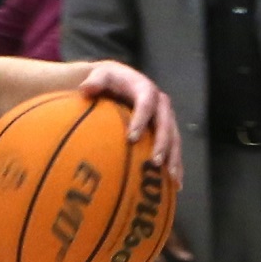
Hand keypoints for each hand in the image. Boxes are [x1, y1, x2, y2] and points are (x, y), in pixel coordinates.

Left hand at [77, 61, 183, 184]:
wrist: (120, 81)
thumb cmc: (107, 80)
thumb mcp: (100, 76)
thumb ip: (94, 82)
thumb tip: (85, 89)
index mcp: (145, 90)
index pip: (145, 104)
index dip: (140, 120)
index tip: (131, 138)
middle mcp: (160, 104)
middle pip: (166, 124)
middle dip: (163, 143)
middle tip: (155, 162)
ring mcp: (165, 118)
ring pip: (175, 138)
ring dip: (174, 158)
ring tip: (172, 178)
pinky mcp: (166, 131)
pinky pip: (174, 149)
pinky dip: (175, 165)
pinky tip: (175, 185)